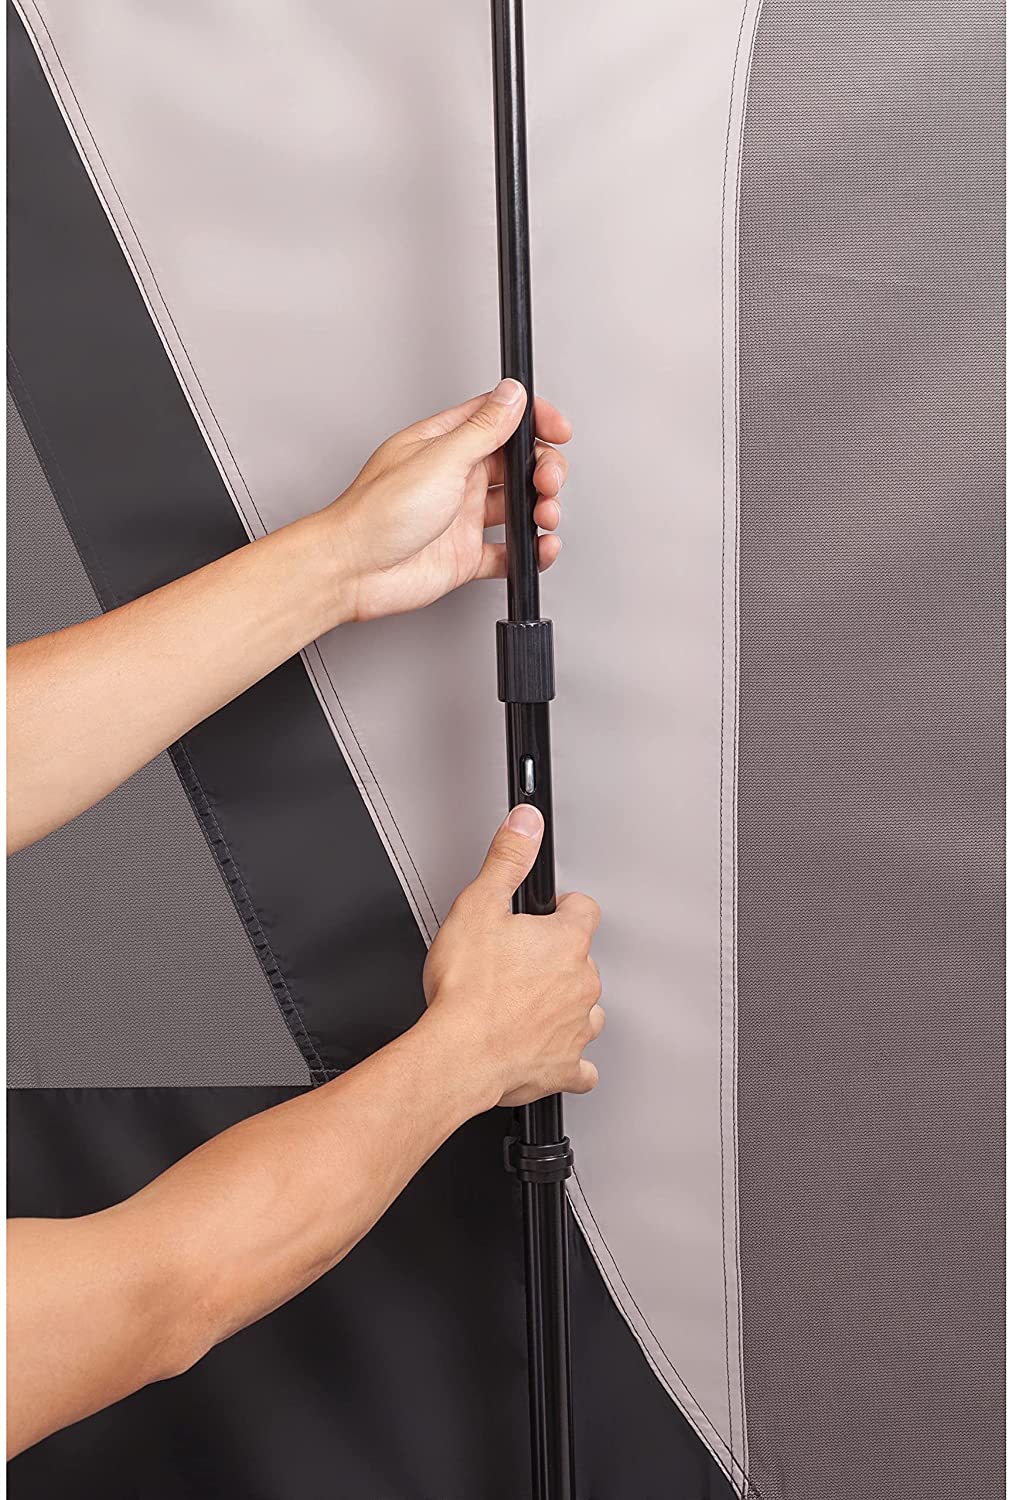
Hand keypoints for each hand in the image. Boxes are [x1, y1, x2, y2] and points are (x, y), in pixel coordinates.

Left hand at [326, 380, 570, 621]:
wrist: (354, 570)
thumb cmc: (378, 512)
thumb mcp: (440, 458)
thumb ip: (484, 428)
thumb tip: (512, 395)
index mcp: (446, 444)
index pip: (499, 419)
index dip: (534, 420)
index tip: (558, 430)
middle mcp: (456, 478)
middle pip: (516, 464)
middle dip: (542, 470)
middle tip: (547, 483)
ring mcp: (461, 517)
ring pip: (518, 507)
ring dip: (541, 509)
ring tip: (545, 516)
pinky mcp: (464, 555)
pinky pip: (509, 552)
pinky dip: (531, 552)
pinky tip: (539, 549)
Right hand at [421, 805, 603, 1108]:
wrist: (458, 1054)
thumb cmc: (466, 990)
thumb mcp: (478, 904)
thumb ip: (507, 859)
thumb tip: (526, 822)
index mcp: (566, 941)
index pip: (584, 909)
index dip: (560, 908)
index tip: (543, 913)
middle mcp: (581, 983)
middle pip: (582, 959)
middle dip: (554, 958)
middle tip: (517, 962)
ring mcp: (577, 1026)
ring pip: (584, 1007)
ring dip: (562, 1003)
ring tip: (525, 1002)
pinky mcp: (565, 1066)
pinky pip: (581, 1064)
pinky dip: (567, 1057)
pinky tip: (546, 1050)